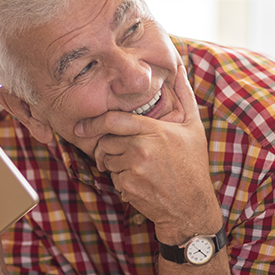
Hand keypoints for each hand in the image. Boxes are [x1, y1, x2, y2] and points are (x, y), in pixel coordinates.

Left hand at [75, 63, 220, 243]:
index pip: (113, 120)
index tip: (81, 126)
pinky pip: (113, 178)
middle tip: (117, 153)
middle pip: (105, 141)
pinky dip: (121, 180)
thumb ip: (184, 95)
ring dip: (115, 164)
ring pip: (107, 161)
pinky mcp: (128, 187)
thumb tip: (180, 67)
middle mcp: (141, 148)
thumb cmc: (193, 165)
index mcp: (154, 130)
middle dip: (106, 147)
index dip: (93, 122)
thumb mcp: (193, 127)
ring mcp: (133, 169)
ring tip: (137, 168)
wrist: (192, 207)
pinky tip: (140, 182)